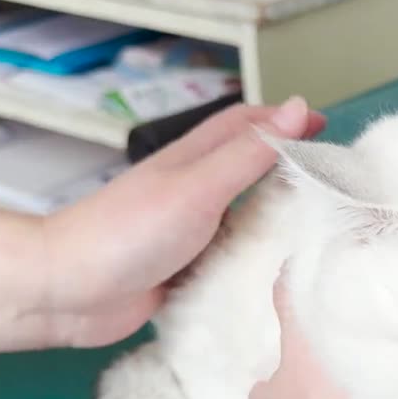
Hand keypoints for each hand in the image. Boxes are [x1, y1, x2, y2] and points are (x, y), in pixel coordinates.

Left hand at [38, 98, 326, 347]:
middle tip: (329, 183)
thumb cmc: (131, 231)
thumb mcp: (199, 188)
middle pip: (245, 172)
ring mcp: (185, 235)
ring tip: (317, 231)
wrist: (68, 292)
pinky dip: (252, 265)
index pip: (245, 127)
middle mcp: (191, 193)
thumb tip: (299, 107)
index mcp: (193, 161)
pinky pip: (226, 263)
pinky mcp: (181, 273)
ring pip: (240, 220)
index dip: (284, 121)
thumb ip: (249, 154)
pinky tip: (276, 278)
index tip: (325, 127)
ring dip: (274, 221)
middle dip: (286, 171)